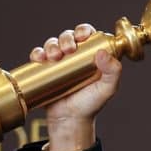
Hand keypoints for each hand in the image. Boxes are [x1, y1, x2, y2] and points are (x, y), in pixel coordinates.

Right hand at [30, 24, 121, 150]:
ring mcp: (60, 61)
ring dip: (52, 44)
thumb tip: (102, 52)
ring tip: (55, 56)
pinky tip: (40, 58)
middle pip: (69, 36)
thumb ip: (113, 71)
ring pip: (53, 43)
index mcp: (93, 56)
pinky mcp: (45, 69)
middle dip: (67, 38)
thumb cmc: (91, 104)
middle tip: (68, 49)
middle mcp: (76, 56)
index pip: (89, 35)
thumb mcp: (107, 88)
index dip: (84, 31)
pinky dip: (38, 53)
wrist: (70, 119)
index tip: (83, 36)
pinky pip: (39, 54)